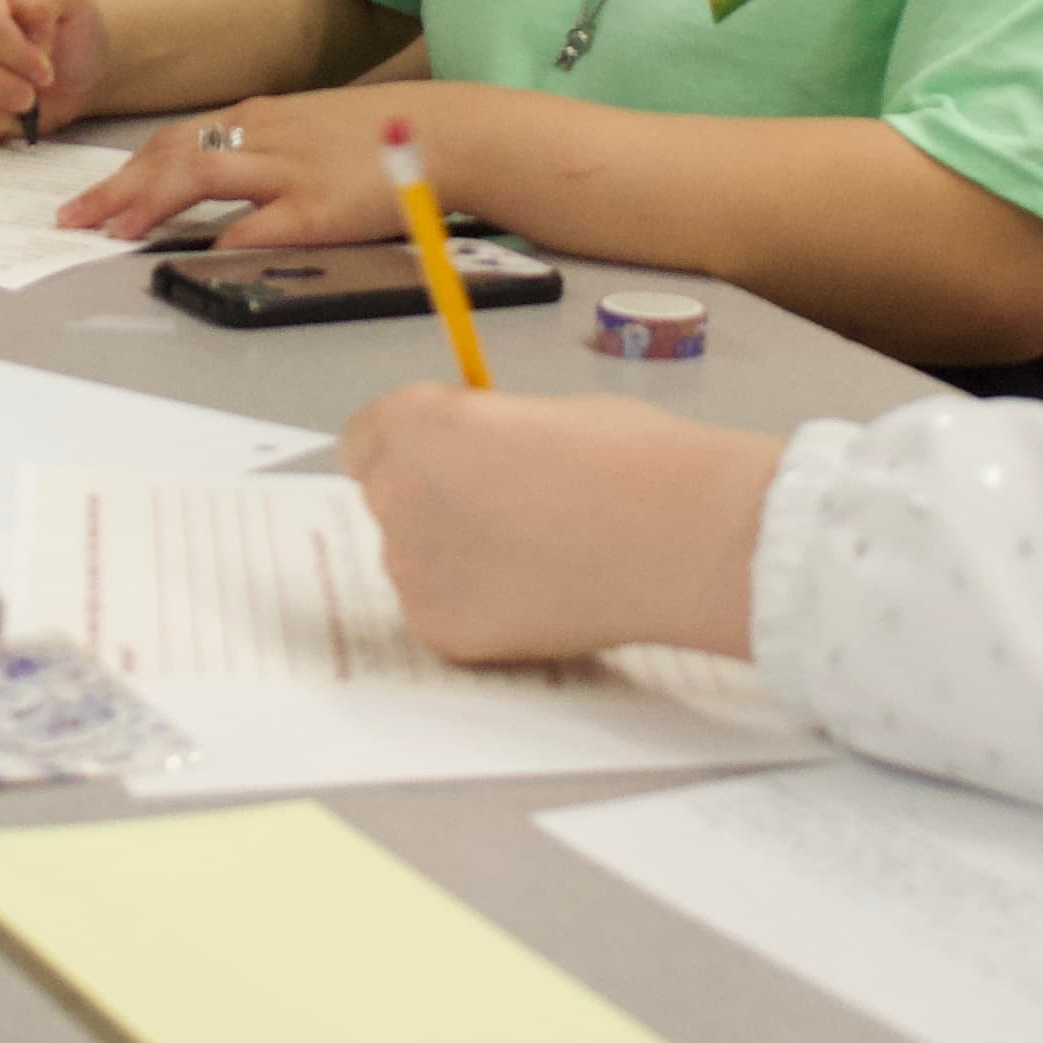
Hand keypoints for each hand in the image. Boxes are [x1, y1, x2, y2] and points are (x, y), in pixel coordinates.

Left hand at [56, 83, 431, 245]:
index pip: (174, 139)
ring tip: (111, 231)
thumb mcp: (314, 129)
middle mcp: (264, 135)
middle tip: (73, 218)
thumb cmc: (384, 136)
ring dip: (147, 203)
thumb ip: (268, 151)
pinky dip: (213, 239)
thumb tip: (225, 184)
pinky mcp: (315, 209)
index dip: (128, 169)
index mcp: (261, 117)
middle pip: (170, 154)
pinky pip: (252, 225)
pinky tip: (184, 256)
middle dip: (116, 187)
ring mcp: (287, 170)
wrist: (448, 134)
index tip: (93, 197)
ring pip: (197, 175)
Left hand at [341, 384, 783, 661]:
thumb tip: (473, 455)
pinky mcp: (441, 630)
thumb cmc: (630, 459)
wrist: (677, 537)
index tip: (444, 460)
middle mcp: (396, 495)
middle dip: (432, 502)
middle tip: (505, 511)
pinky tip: (535, 595)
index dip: (409, 449)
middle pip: (387, 498)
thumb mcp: (542, 411)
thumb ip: (483, 433)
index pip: (364, 439)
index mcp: (415, 424)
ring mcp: (413, 570)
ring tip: (534, 556)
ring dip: (453, 555)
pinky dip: (475, 605)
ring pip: (414, 559)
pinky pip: (439, 610)